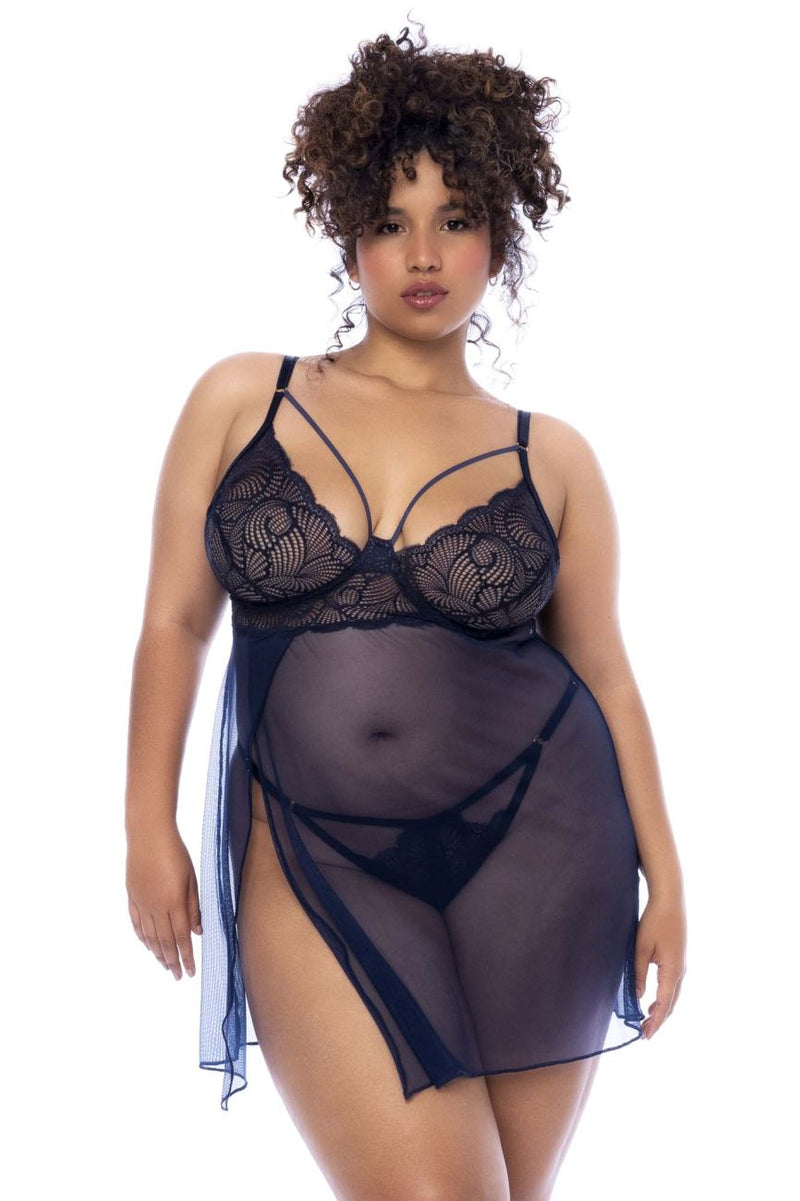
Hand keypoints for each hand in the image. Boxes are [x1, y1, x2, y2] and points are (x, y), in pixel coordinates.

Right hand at [126, 826, 201, 980]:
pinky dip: (143, 938)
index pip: (181, 938)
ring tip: (165, 965)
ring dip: (158, 954)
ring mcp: (141, 903)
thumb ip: (194, 906)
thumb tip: (197, 931)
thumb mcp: (191, 878)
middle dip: (172, 961)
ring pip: (149, 936)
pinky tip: (148, 945)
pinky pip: (137, 924)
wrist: (148, 835)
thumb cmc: (175, 852)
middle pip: (164, 942)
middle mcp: (156, 908)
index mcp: (174, 903)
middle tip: (177, 976)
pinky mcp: (132, 897)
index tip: (190, 972)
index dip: (186, 957)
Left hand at [633, 890, 686, 1038]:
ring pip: (673, 995)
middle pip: (671, 1004)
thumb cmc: (654, 922)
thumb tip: (636, 997)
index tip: (645, 1035)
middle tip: (645, 1034)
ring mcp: (682, 965)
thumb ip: (638, 974)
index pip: (664, 1004)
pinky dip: (664, 997)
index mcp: (672, 971)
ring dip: (662, 1009)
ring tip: (648, 1020)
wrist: (670, 900)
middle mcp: (680, 971)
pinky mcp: (678, 959)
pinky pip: (672, 985)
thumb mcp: (640, 948)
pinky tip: (654, 999)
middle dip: (658, 1020)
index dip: (655, 1022)